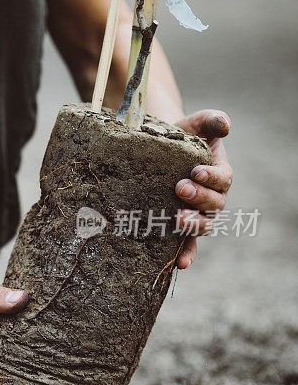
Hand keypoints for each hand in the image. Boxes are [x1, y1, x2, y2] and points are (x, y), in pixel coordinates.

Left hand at [173, 109, 232, 267]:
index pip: (222, 178)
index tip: (195, 170)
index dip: (211, 176)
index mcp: (219, 174)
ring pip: (203, 226)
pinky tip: (180, 264)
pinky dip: (186, 254)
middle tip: (179, 188)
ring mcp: (197, 214)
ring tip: (178, 219)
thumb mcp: (197, 123)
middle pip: (214, 204)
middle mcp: (212, 198)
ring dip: (193, 225)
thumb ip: (212, 120)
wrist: (159, 147)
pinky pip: (188, 244)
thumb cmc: (181, 135)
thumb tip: (225, 126)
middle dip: (198, 198)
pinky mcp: (180, 226)